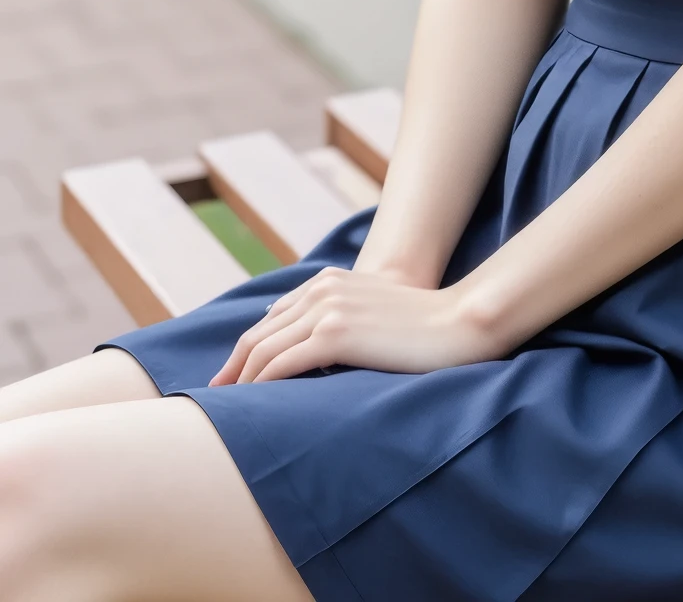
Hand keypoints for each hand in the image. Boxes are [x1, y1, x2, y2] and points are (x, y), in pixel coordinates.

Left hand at [209, 267, 487, 384]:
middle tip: (213, 398)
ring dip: (239, 381)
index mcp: (329, 282)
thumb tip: (315, 352)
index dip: (246, 350)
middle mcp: (322, 290)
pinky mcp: (335, 335)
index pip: (272, 319)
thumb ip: (343, 320)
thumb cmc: (424, 327)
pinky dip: (260, 386)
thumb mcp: (374, 313)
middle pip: (258, 334)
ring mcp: (327, 310)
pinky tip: (252, 407)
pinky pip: (281, 364)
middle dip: (232, 368)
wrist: (459, 323)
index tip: (232, 377)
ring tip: (224, 411)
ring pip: (263, 350)